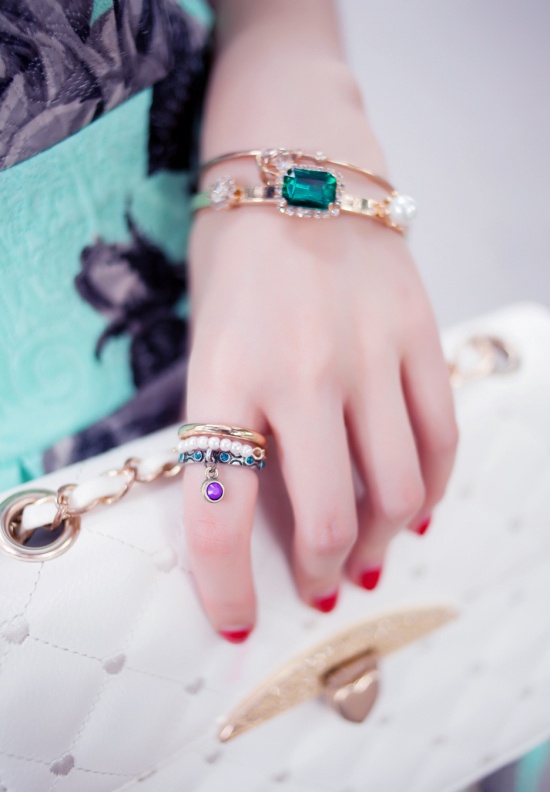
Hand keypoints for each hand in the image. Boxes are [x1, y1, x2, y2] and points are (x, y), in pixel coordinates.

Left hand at [182, 206, 457, 639]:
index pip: (218, 513)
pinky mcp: (419, 333)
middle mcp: (297, 370)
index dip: (224, 588)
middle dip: (318, 571)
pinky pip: (440, 435)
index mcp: (222, 374)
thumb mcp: (206, 342)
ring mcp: (367, 351)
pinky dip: (432, 487)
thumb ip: (233, 424)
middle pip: (322, 517)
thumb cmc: (237, 262)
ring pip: (396, 490)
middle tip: (315, 584)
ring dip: (382, 542)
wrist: (297, 166)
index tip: (236, 618)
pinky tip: (418, 506)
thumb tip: (264, 512)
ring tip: (368, 556)